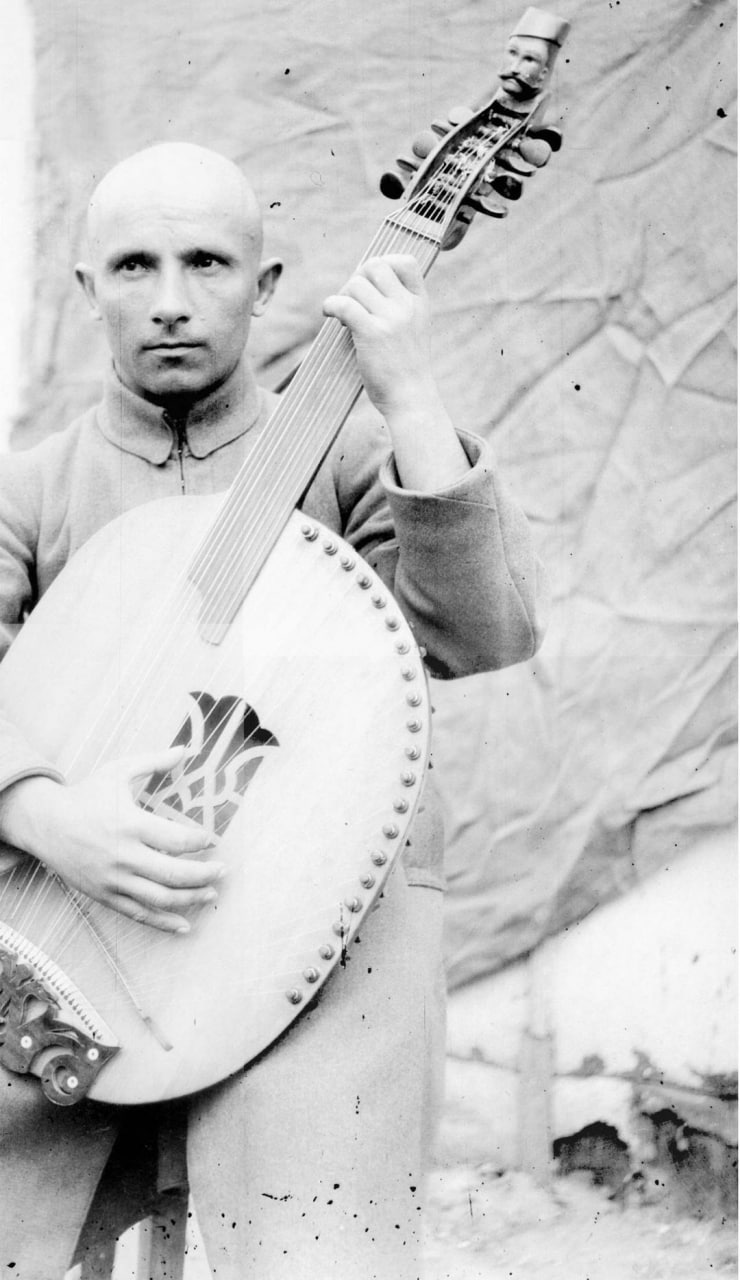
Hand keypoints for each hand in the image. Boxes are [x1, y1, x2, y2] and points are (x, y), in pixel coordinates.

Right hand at [0, 747, 224, 932]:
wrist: (45, 823)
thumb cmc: (86, 795)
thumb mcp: (118, 771)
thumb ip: (154, 761)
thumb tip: (185, 749)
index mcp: (131, 824)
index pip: (177, 840)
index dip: (201, 842)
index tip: (212, 839)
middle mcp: (124, 856)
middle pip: (175, 874)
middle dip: (205, 874)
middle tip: (223, 870)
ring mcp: (113, 880)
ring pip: (160, 899)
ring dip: (191, 899)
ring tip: (211, 893)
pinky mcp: (105, 895)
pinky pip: (139, 914)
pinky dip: (164, 923)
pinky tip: (185, 925)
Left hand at [323, 254, 469, 491]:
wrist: (411, 399)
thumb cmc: (407, 369)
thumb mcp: (413, 330)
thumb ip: (398, 307)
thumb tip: (362, 285)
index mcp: (420, 303)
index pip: (405, 262)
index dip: (384, 263)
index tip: (371, 282)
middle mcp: (407, 306)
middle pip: (375, 267)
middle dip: (357, 278)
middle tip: (351, 300)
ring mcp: (391, 318)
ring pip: (355, 284)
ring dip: (342, 295)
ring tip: (341, 314)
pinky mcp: (372, 333)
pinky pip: (344, 304)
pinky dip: (330, 305)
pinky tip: (328, 314)